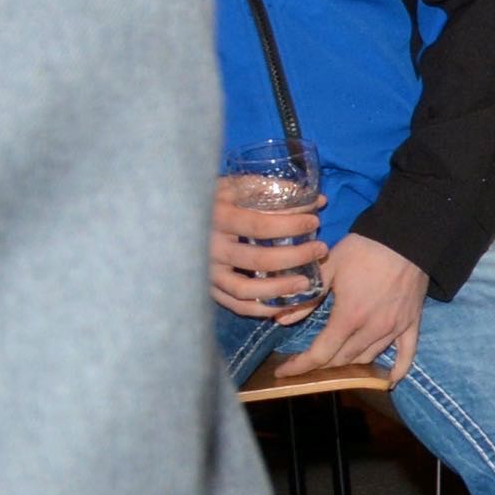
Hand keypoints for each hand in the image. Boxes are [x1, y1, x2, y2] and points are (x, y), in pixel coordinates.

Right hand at [211, 177, 329, 318]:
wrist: (174, 217)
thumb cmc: (215, 199)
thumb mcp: (239, 186)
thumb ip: (276, 190)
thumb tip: (319, 200)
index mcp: (219, 217)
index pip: (260, 225)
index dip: (290, 225)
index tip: (314, 222)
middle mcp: (210, 247)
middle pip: (258, 259)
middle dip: (295, 257)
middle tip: (320, 250)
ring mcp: (207, 272)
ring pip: (246, 290)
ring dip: (280, 290)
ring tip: (306, 283)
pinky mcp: (208, 288)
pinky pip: (236, 305)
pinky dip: (262, 309)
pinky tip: (284, 304)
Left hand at [284, 233, 428, 383]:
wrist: (407, 236)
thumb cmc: (364, 250)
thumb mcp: (328, 267)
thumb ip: (306, 296)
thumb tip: (281, 320)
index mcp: (349, 316)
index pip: (320, 354)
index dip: (299, 366)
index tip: (284, 372)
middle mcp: (373, 329)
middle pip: (342, 360)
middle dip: (320, 365)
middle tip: (305, 362)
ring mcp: (395, 328)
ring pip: (367, 359)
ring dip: (348, 364)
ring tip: (333, 362)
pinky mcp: (412, 323)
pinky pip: (406, 354)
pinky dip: (397, 370)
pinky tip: (387, 381)